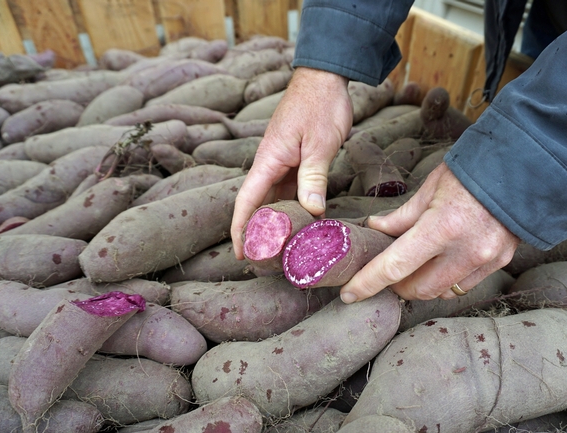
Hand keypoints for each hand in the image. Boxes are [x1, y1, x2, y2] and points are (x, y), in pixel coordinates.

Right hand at [230, 67, 352, 258]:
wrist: (325, 78)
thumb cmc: (320, 105)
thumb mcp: (320, 144)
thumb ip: (313, 177)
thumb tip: (312, 212)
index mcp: (269, 160)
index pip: (247, 201)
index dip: (240, 229)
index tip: (240, 253)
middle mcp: (270, 164)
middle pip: (257, 204)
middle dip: (258, 232)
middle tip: (266, 261)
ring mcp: (282, 162)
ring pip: (274, 199)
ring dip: (277, 222)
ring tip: (283, 248)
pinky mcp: (295, 160)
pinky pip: (289, 189)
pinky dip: (293, 207)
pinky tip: (302, 221)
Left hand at [339, 162, 519, 302]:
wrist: (525, 169)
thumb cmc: (471, 173)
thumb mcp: (430, 189)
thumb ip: (401, 217)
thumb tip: (375, 229)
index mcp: (442, 227)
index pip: (394, 267)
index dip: (367, 283)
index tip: (349, 293)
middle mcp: (465, 250)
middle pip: (417, 289)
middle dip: (396, 286)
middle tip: (386, 273)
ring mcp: (486, 260)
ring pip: (441, 292)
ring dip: (421, 285)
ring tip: (413, 267)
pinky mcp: (500, 263)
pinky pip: (463, 285)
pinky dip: (445, 280)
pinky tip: (440, 264)